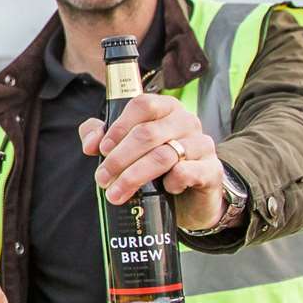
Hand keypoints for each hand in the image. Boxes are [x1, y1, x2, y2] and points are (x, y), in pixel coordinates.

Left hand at [78, 94, 225, 231]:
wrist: (190, 197)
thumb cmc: (154, 165)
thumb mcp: (125, 147)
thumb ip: (101, 136)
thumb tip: (90, 143)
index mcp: (165, 108)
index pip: (142, 105)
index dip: (118, 127)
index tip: (101, 150)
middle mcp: (186, 121)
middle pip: (147, 133)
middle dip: (119, 159)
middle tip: (102, 180)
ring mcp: (202, 144)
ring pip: (163, 155)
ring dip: (134, 176)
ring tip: (115, 193)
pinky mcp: (212, 170)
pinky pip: (187, 172)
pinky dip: (170, 181)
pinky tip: (163, 189)